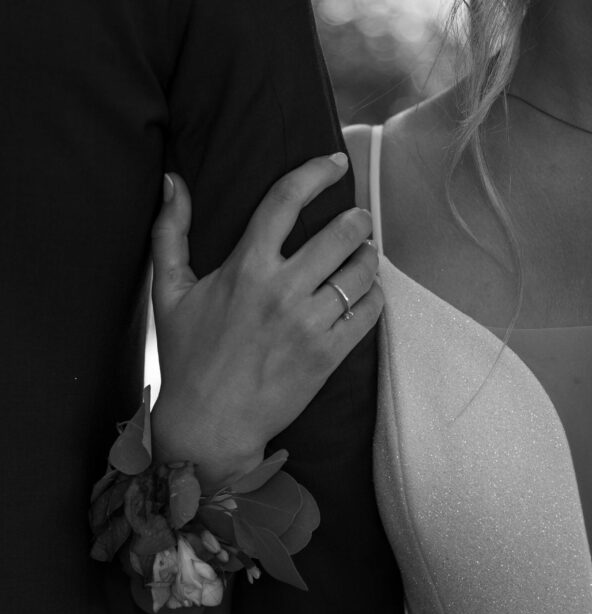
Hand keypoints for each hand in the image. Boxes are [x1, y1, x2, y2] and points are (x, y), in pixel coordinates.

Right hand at [150, 156, 381, 491]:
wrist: (210, 424)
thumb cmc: (187, 359)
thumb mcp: (168, 292)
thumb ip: (170, 232)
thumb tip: (172, 180)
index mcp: (245, 267)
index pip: (287, 200)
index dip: (316, 172)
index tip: (336, 163)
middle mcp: (282, 291)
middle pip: (340, 234)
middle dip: (356, 220)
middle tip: (357, 221)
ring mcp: (309, 325)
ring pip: (361, 273)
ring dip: (368, 257)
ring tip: (363, 256)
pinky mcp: (327, 356)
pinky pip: (368, 314)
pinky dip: (374, 297)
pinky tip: (366, 294)